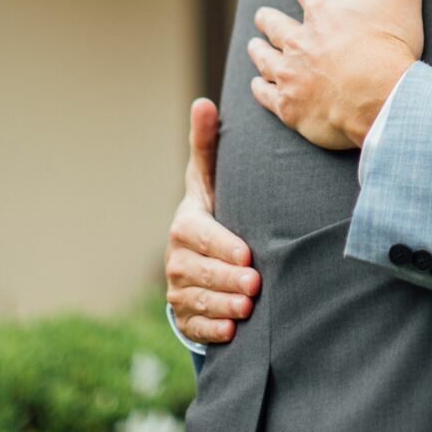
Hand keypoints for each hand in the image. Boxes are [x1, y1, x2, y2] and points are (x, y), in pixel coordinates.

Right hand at [164, 97, 259, 343]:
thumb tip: (204, 101)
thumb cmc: (213, 206)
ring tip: (249, 307)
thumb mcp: (210, 177)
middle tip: (255, 284)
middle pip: (199, 273)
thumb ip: (207, 144)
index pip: (199, 236)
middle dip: (227, 279)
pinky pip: (195, 326)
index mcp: (185, 224)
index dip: (222, 246)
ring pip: (198, 301)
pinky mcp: (184, 316)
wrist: (201, 251)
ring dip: (224, 305)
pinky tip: (232, 330)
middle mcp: (176, 258)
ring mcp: (178, 289)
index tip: (247, 254)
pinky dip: (212, 330)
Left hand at [248, 0, 424, 148]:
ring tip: (255, 45)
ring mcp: (293, 76)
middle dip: (269, 18)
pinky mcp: (292, 108)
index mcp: (325, 11)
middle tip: (263, 15)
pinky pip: (267, 96)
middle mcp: (301, 40)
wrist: (383, 101)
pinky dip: (261, 89)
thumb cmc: (392, 44)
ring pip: (266, 59)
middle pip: (276, 25)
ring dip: (260, 51)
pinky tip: (258, 86)